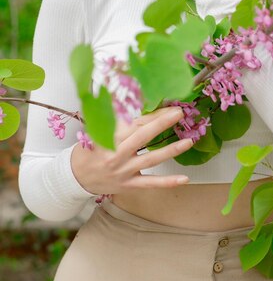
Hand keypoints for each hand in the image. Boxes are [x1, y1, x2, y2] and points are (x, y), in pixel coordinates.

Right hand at [70, 106, 192, 194]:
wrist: (74, 177)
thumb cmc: (88, 149)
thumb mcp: (96, 128)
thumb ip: (113, 114)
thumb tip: (127, 95)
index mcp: (109, 136)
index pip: (135, 121)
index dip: (153, 113)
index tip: (169, 105)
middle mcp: (117, 153)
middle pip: (144, 136)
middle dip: (162, 123)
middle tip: (179, 113)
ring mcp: (124, 170)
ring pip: (151, 159)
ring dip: (171, 150)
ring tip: (188, 141)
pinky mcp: (129, 185)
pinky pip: (150, 183)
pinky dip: (168, 182)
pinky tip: (184, 179)